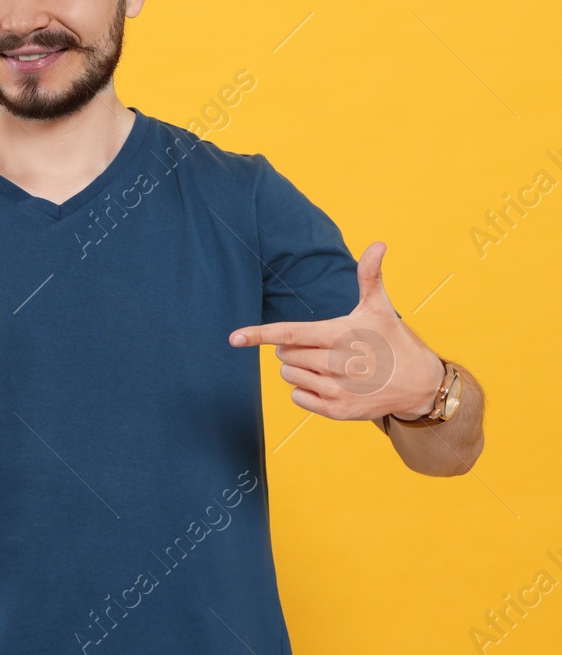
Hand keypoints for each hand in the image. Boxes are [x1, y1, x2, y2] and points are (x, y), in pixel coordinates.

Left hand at [228, 241, 443, 420]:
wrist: (420, 384)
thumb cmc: (393, 340)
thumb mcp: (380, 308)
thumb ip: (369, 276)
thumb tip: (378, 243)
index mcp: (341, 335)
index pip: (290, 334)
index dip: (259, 335)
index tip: (233, 338)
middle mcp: (337, 364)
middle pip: (286, 353)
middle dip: (294, 347)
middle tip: (323, 346)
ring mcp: (337, 390)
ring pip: (289, 374)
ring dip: (299, 368)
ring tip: (330, 364)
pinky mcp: (337, 411)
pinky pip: (297, 397)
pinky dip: (306, 390)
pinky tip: (330, 383)